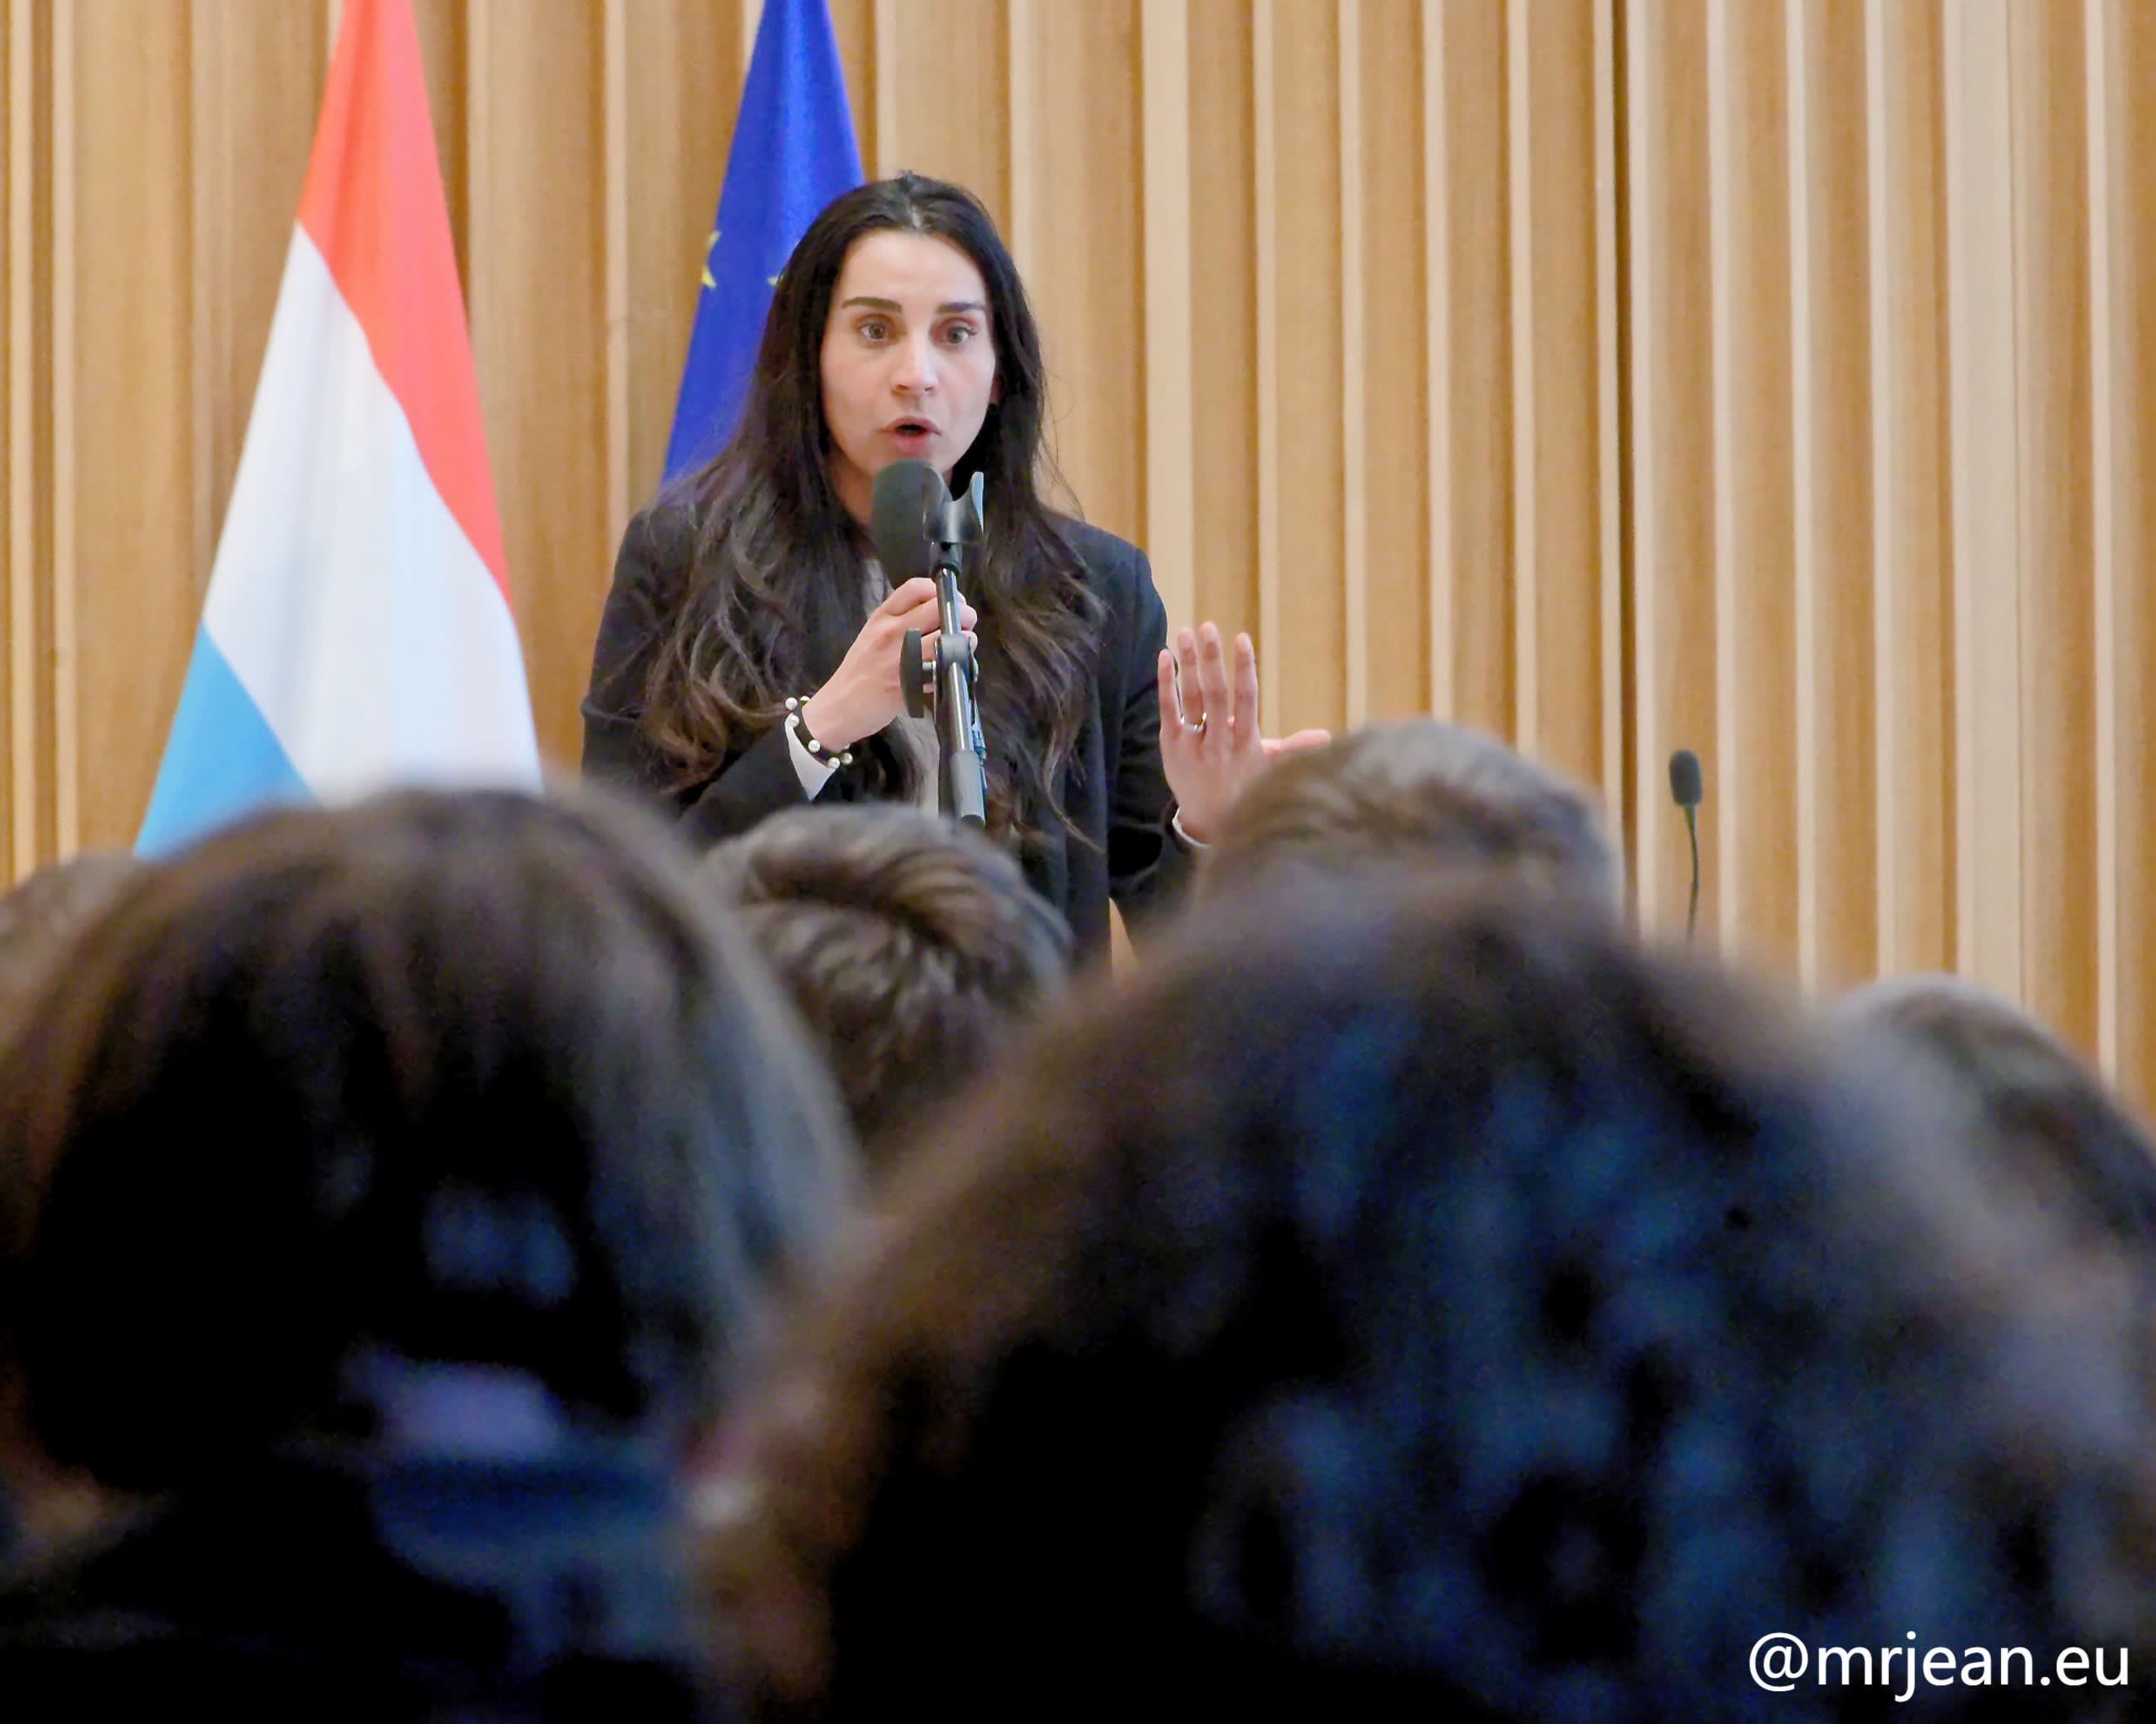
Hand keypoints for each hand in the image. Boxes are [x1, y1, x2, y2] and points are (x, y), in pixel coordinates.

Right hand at [801, 577, 976, 750]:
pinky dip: (956, 665)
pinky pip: (944, 667)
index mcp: (882, 617)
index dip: (941, 590)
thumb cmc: (860, 670)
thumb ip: (900, 619)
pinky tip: (953, 666)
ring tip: (964, 645)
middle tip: (966, 623)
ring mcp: (902, 657)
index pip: (917, 588)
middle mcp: (892, 632)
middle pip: (938, 609)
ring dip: (966, 640)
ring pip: (947, 638)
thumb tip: (937, 609)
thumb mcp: (873, 634)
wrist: (839, 706)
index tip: (950, 601)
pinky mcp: (912, 682)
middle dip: (963, 613)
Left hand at [1156, 622, 1329, 841]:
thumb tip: (1326, 738)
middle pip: (1215, 695)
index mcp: (1246, 744)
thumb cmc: (1245, 788)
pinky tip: (1164, 657)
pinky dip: (1166, 684)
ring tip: (1183, 633)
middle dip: (1212, 660)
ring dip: (1187, 664)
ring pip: (1190, 699)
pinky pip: (1168, 711)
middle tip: (1207, 627)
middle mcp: (1219, 743)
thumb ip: (1294, 749)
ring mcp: (1193, 746)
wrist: (1210, 822)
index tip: (1242, 640)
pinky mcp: (1172, 748)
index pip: (1246, 700)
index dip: (1244, 669)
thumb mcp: (1271, 769)